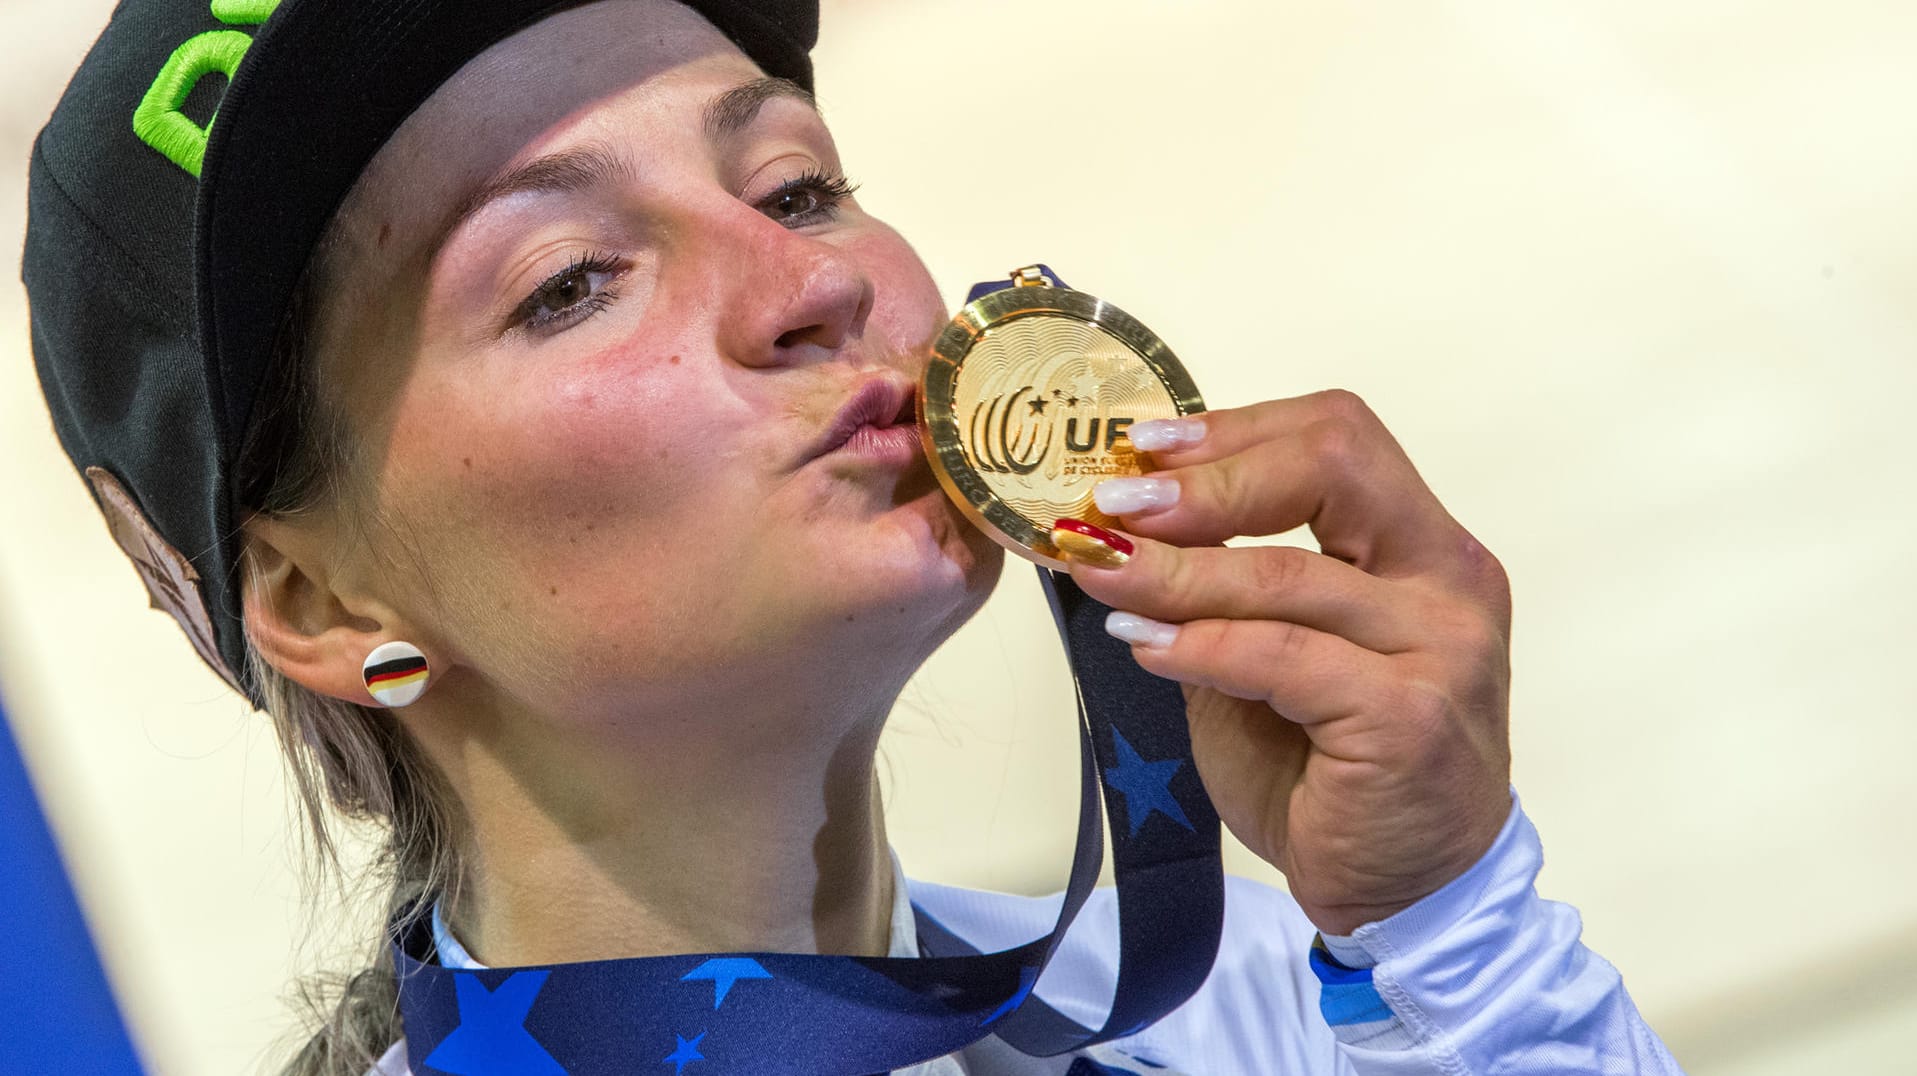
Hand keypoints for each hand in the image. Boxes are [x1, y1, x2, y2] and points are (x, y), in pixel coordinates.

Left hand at [1065, 390, 1512, 934]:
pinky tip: (1144, 641)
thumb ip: (1229, 590)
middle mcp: (1449, 580)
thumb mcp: (1275, 658)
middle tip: (1117, 503)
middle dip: (1207, 479)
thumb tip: (1122, 530)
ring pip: (1285, 574)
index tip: (1143, 447)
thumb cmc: (1335, 771)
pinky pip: (1279, 657)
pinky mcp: (1408, 715)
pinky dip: (1198, 644)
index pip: (1339, 438)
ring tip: (1099, 570)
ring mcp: (1440, 646)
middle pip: (1330, 466)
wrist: (1403, 891)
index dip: (1234, 429)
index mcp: (1426, 547)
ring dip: (1172, 571)